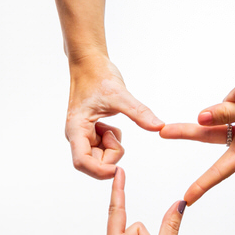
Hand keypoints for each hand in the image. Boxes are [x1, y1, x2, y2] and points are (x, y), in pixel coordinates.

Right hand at [66, 55, 163, 178]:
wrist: (90, 63)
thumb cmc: (98, 75)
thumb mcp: (121, 95)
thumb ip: (139, 113)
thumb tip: (159, 127)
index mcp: (76, 128)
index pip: (82, 162)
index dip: (99, 170)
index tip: (118, 168)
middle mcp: (77, 135)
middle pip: (94, 163)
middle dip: (111, 154)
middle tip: (117, 133)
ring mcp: (83, 135)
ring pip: (100, 157)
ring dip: (112, 146)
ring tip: (112, 124)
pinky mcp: (90, 133)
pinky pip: (104, 147)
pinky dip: (113, 140)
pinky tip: (111, 124)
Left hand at [161, 69, 234, 203]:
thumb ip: (227, 112)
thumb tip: (199, 117)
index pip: (221, 170)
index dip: (203, 184)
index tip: (186, 198)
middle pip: (209, 135)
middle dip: (187, 131)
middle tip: (163, 130)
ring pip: (222, 109)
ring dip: (234, 96)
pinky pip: (233, 96)